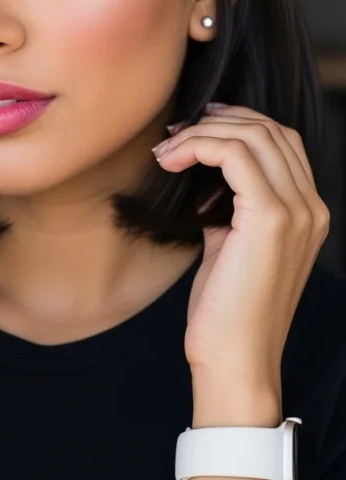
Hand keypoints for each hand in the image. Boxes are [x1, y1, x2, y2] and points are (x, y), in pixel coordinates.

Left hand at [152, 104, 329, 423]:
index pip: (281, 143)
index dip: (236, 124)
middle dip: (218, 121)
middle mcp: (311, 207)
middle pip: (271, 130)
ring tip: (168, 149)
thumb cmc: (226, 311)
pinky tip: (171, 161)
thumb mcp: (229, 247)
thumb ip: (227, 210)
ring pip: (254, 135)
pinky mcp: (272, 219)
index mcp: (307, 213)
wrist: (234, 359)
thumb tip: (203, 179)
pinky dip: (200, 147)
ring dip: (202, 133)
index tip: (193, 129)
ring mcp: (297, 211)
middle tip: (175, 133)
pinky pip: (236, 156)